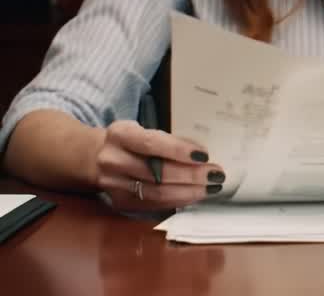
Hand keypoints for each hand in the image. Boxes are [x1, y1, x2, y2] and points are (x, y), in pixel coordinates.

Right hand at [94, 120, 224, 210]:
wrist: (95, 157)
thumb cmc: (131, 141)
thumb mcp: (143, 130)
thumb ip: (168, 141)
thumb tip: (203, 155)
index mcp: (120, 134)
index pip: (151, 144)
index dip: (179, 151)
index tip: (204, 155)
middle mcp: (113, 160)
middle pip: (156, 172)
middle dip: (191, 175)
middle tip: (216, 175)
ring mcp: (113, 184)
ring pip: (156, 193)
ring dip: (188, 192)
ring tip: (210, 188)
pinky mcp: (119, 202)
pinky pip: (153, 205)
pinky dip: (177, 201)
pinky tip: (194, 196)